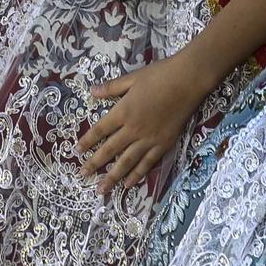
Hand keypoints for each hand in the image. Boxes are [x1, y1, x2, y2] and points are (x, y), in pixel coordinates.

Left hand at [78, 53, 211, 197]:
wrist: (188, 81)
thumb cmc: (159, 75)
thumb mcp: (132, 78)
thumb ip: (112, 87)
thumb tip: (92, 92)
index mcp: (123, 112)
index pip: (100, 130)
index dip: (88, 141)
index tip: (77, 151)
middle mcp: (133, 129)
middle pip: (110, 150)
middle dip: (94, 164)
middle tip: (82, 175)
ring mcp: (149, 139)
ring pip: (127, 162)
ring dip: (113, 176)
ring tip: (102, 190)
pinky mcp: (164, 144)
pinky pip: (147, 163)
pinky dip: (137, 175)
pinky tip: (129, 184)